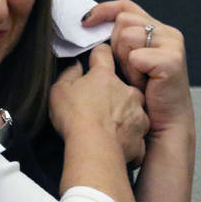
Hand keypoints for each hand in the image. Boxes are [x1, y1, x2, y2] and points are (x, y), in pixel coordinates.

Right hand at [51, 44, 148, 163]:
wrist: (94, 147)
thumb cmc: (75, 116)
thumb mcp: (59, 90)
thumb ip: (69, 73)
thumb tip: (76, 64)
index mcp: (105, 77)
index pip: (104, 54)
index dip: (99, 54)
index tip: (96, 58)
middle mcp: (127, 91)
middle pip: (123, 85)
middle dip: (114, 93)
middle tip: (99, 106)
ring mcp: (137, 113)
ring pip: (133, 110)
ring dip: (124, 115)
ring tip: (108, 129)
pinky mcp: (141, 134)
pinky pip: (135, 135)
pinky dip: (128, 138)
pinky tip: (115, 144)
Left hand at [83, 0, 193, 133]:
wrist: (163, 122)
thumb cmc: (143, 93)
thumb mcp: (126, 60)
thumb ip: (117, 39)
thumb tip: (88, 26)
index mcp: (156, 29)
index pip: (125, 6)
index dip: (103, 10)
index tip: (85, 22)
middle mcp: (167, 32)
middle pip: (123, 21)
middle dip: (116, 46)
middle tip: (128, 68)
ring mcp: (172, 44)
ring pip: (127, 36)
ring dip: (125, 61)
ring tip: (137, 77)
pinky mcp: (172, 59)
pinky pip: (136, 56)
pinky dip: (134, 73)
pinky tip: (144, 84)